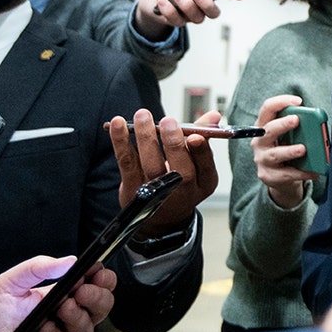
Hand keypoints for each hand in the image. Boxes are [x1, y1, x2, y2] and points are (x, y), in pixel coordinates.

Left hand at [0, 256, 116, 331]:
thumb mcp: (9, 283)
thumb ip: (37, 268)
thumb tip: (69, 261)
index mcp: (63, 293)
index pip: (94, 283)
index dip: (102, 277)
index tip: (96, 270)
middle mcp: (70, 315)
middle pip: (103, 304)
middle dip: (98, 294)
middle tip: (82, 290)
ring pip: (90, 325)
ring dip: (78, 315)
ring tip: (61, 308)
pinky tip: (45, 330)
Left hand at [109, 108, 219, 237]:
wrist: (160, 216)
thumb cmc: (181, 182)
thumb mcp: (197, 164)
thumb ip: (203, 136)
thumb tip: (213, 115)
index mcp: (204, 182)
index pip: (206, 166)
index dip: (201, 152)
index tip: (195, 137)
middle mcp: (183, 191)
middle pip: (180, 170)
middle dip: (174, 144)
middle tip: (168, 122)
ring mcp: (156, 192)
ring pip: (152, 165)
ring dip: (147, 138)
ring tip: (143, 115)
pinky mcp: (133, 189)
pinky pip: (127, 162)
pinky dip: (121, 142)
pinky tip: (118, 124)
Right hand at [251, 94, 317, 208]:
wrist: (280, 177)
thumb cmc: (286, 148)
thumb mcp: (289, 135)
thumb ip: (298, 126)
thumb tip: (317, 121)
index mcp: (264, 126)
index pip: (267, 109)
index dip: (280, 102)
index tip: (298, 101)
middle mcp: (259, 141)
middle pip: (267, 130)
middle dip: (282, 124)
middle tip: (296, 120)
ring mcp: (262, 159)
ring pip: (274, 154)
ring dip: (289, 150)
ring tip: (303, 149)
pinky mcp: (267, 176)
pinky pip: (285, 174)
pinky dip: (301, 173)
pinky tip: (314, 171)